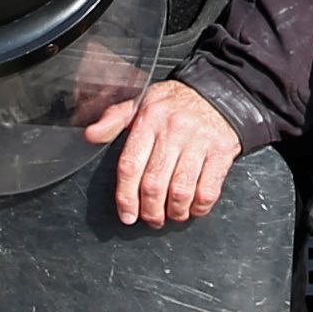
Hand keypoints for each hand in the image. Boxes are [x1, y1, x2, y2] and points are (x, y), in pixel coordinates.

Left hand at [88, 77, 243, 226]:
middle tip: (150, 218)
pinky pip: (208, 191)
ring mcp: (200, 142)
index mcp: (150, 119)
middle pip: (154, 184)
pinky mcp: (221, 152)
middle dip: (150, 211)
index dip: (126, 197)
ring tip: (171, 215)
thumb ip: (114, 120)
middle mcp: (174, 130)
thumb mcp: (142, 103)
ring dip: (174, 212)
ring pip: (180, 192)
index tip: (127, 214)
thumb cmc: (177, 103)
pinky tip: (192, 207)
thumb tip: (90, 135)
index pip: (130, 165)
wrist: (219, 92)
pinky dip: (198, 208)